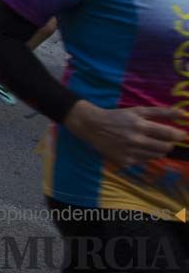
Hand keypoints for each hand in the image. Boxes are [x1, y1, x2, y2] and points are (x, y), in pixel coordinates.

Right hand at [64, 102, 183, 166]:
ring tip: (148, 142)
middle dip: (168, 144)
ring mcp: (130, 152)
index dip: (179, 135)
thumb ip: (161, 112)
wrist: (93, 126)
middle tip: (164, 139)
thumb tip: (183, 113)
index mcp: (140, 125)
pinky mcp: (125, 162)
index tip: (182, 135)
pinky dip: (144, 155)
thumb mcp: (137, 110)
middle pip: (165, 148)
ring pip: (156, 156)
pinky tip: (136, 148)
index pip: (168, 134)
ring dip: (157, 150)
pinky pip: (144, 161)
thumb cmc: (117, 116)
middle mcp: (136, 140)